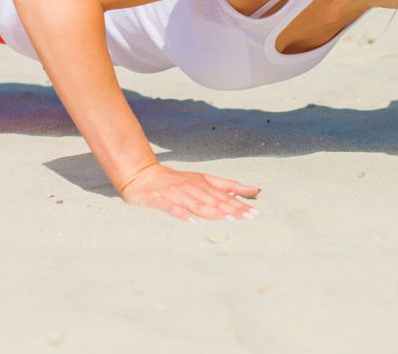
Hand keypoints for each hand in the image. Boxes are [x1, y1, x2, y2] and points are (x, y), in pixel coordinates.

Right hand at [118, 163, 260, 221]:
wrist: (142, 174)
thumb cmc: (176, 181)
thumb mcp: (204, 180)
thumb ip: (229, 186)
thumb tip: (255, 190)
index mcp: (203, 183)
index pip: (225, 196)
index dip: (240, 205)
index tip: (255, 214)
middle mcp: (191, 188)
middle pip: (213, 200)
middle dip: (231, 209)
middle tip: (247, 218)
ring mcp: (175, 193)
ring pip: (195, 203)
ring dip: (211, 212)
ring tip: (226, 219)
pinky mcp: (158, 199)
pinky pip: (171, 208)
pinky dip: (182, 214)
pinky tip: (191, 222)